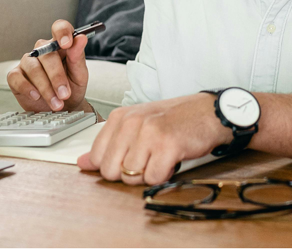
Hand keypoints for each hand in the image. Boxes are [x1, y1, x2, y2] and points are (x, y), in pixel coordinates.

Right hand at [7, 19, 89, 112]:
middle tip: (65, 94)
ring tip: (56, 102)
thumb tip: (81, 38)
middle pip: (46, 54)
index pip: (59, 28)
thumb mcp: (80, 74)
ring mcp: (28, 62)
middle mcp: (42, 50)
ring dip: (45, 87)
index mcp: (60, 45)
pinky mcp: (16, 76)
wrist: (64, 109)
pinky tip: (36, 96)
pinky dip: (27, 88)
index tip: (67, 44)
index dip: (62, 32)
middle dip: (57, 76)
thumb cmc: (72, 88)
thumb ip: (78, 56)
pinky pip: (16, 77)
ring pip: (33, 68)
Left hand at [76, 93, 231, 185]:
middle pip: (111, 171)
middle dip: (129, 173)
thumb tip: (82, 163)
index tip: (130, 158)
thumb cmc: (174, 119)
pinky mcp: (167, 146)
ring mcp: (148, 133)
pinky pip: (153, 178)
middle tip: (147, 159)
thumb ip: (109, 144)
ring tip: (160, 157)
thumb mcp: (137, 125)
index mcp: (120, 117)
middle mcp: (131, 122)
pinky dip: (163, 175)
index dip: (114, 166)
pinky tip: (171, 160)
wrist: (209, 112)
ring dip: (148, 174)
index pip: (97, 157)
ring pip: (131, 177)